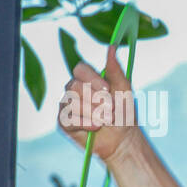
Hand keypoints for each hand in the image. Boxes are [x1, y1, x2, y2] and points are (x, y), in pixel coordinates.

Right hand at [56, 44, 137, 162]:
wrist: (123, 138)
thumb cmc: (123, 112)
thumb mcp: (124, 89)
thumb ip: (116, 69)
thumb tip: (112, 47)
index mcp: (87, 78)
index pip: (80, 69)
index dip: (92, 79)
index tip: (108, 90)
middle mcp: (73, 90)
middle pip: (74, 86)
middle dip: (96, 99)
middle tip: (111, 109)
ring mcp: (67, 105)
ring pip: (72, 103)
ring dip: (94, 113)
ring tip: (106, 120)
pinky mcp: (63, 122)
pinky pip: (68, 118)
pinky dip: (86, 123)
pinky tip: (96, 127)